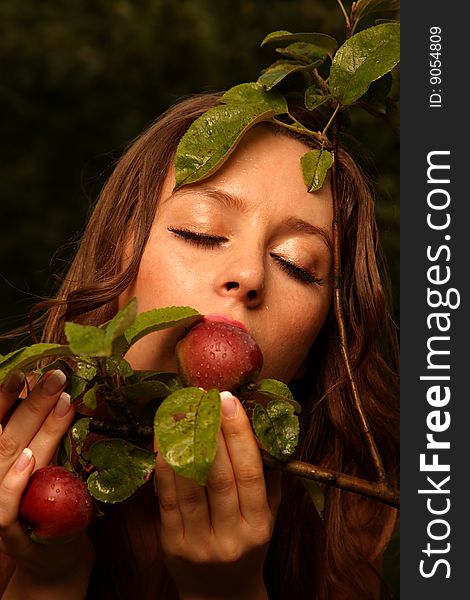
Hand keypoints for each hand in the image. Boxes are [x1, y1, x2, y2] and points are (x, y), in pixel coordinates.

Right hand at [0, 370, 93, 591]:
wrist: (51, 555)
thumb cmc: (46, 501)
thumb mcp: (42, 463)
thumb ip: (41, 435)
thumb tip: (58, 392)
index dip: (6, 396)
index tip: (26, 368)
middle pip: (5, 433)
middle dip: (31, 402)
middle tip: (57, 375)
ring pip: (8, 460)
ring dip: (35, 428)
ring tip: (59, 401)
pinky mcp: (8, 532)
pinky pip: (4, 506)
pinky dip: (14, 481)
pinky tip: (30, 458)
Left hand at [155, 391, 280, 599]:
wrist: (220, 596)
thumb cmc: (247, 547)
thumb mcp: (268, 517)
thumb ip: (267, 477)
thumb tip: (260, 426)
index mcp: (258, 527)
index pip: (249, 473)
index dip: (239, 434)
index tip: (229, 401)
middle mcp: (229, 536)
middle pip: (219, 475)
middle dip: (211, 430)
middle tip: (204, 397)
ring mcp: (198, 542)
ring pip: (189, 484)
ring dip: (183, 441)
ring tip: (181, 409)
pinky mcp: (171, 543)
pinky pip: (166, 497)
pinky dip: (164, 463)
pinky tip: (163, 438)